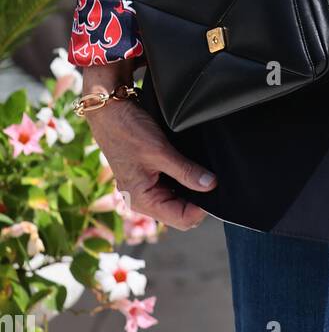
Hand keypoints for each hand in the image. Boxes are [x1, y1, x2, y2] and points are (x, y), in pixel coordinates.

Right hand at [82, 72, 217, 230]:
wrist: (110, 111)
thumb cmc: (127, 131)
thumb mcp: (160, 151)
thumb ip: (186, 171)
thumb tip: (211, 185)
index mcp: (143, 201)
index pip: (182, 220)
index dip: (202, 208)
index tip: (215, 188)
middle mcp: (143, 199)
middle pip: (181, 212)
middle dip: (199, 199)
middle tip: (212, 178)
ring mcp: (145, 187)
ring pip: (177, 198)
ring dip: (191, 188)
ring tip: (203, 171)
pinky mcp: (148, 175)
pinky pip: (171, 185)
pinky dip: (183, 178)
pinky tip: (191, 166)